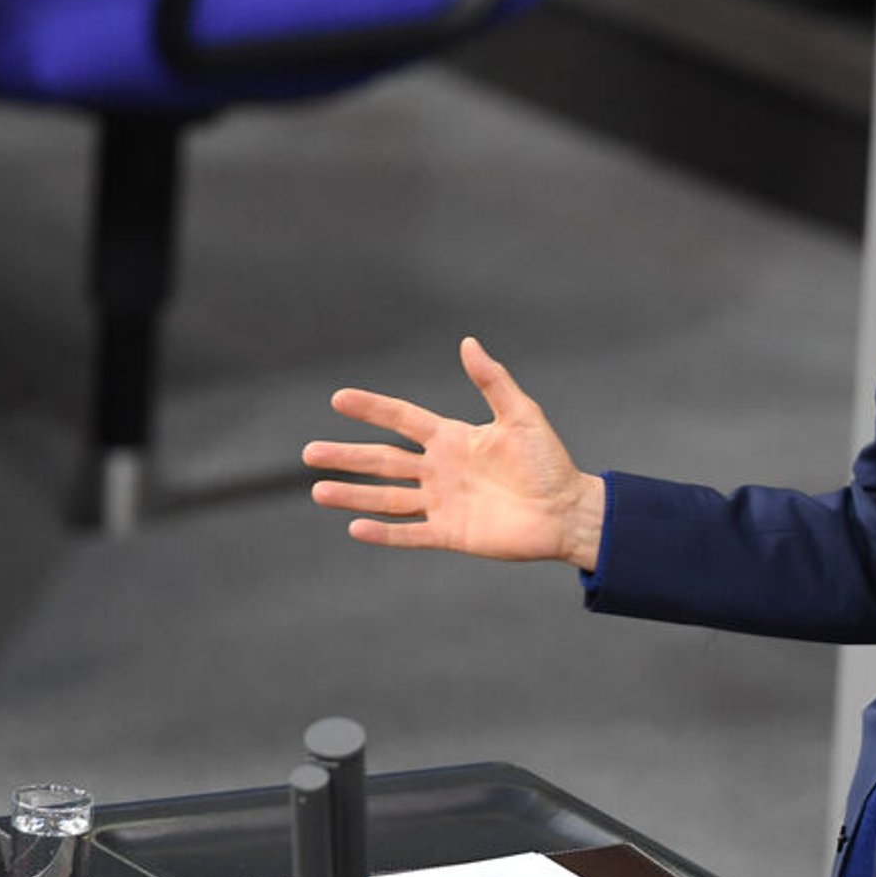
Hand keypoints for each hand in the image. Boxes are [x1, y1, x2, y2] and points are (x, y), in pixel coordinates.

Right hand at [302, 337, 605, 568]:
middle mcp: (440, 470)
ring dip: (352, 495)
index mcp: (452, 438)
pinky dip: (383, 533)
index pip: (401, 420)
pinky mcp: (450, 533)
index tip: (339, 398)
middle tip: (308, 453)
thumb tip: (468, 343)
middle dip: (346, 456)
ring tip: (318, 490)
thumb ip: (492, 382)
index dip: (372, 409)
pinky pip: (409, 533)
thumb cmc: (549, 462)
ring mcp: (442, 503)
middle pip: (382, 461)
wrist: (567, 511)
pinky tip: (355, 528)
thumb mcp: (521, 415)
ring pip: (386, 498)